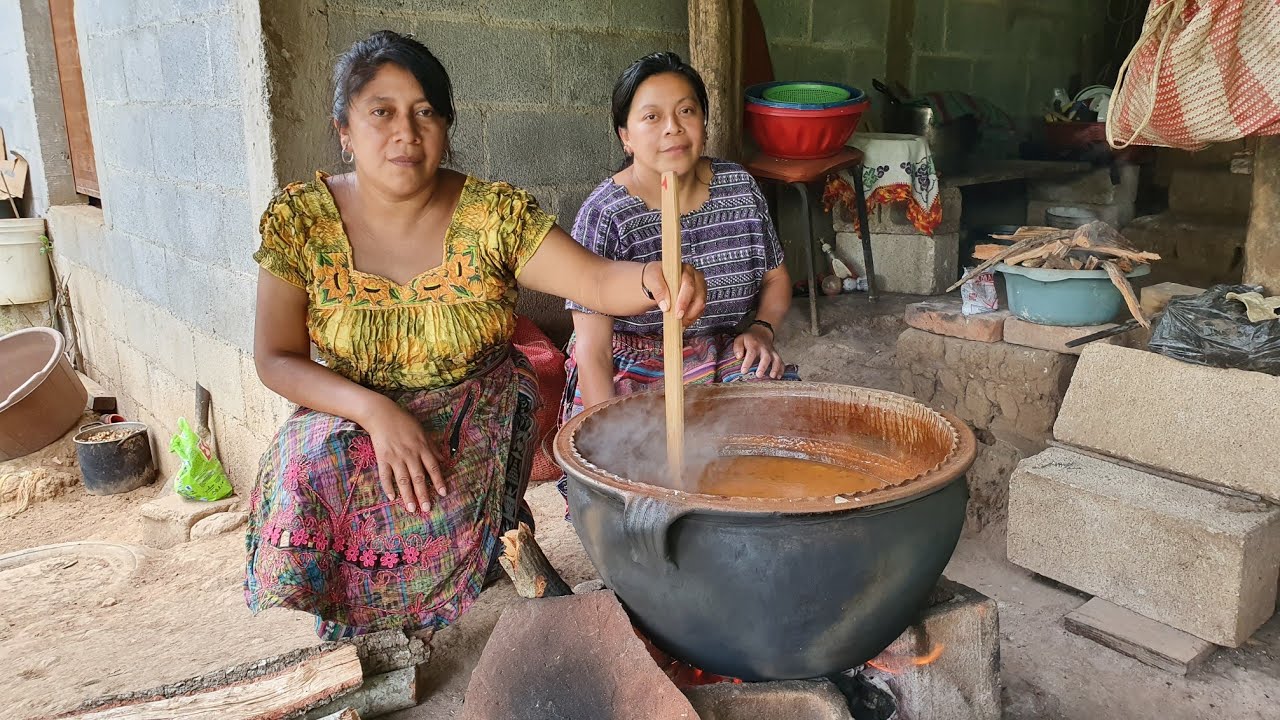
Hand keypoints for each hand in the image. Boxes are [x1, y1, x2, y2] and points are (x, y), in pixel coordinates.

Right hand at [360, 398, 445, 512]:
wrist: (381, 414)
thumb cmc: (404, 422)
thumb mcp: (422, 432)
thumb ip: (433, 448)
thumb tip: (444, 460)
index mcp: (422, 447)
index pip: (432, 467)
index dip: (438, 481)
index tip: (443, 493)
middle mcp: (410, 454)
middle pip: (418, 477)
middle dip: (423, 494)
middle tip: (427, 509)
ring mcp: (395, 457)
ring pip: (403, 480)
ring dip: (407, 495)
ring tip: (411, 508)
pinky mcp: (382, 458)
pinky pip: (385, 475)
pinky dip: (387, 486)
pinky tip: (391, 497)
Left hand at [643, 262, 706, 326]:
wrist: (657, 279)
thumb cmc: (656, 276)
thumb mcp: (652, 278)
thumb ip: (658, 290)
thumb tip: (666, 306)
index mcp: (686, 270)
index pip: (689, 285)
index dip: (684, 300)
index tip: (677, 313)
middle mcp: (696, 278)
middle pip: (699, 297)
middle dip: (688, 311)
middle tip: (677, 320)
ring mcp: (699, 288)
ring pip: (700, 306)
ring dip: (689, 316)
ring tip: (677, 323)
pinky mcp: (699, 298)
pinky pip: (699, 311)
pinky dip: (690, 318)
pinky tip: (681, 322)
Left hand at [733, 324, 785, 378]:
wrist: (761, 332)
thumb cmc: (749, 339)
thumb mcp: (740, 339)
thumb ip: (738, 347)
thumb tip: (738, 357)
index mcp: (754, 345)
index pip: (751, 354)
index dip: (747, 363)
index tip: (744, 371)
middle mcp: (764, 349)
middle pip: (766, 357)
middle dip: (763, 366)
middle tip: (759, 375)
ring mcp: (771, 352)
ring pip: (776, 359)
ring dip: (775, 368)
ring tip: (772, 376)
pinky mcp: (776, 355)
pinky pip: (781, 362)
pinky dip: (781, 369)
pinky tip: (779, 377)